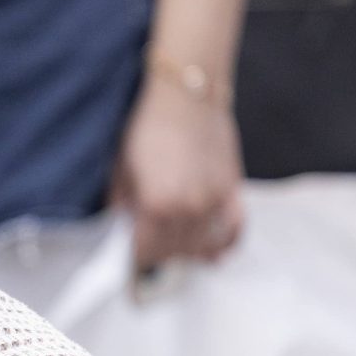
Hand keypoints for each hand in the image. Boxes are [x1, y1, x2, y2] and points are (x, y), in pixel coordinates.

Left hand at [113, 74, 244, 271]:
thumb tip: (121, 231)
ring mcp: (214, 201)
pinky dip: (224, 242)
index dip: (134, 260)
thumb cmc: (146, 127)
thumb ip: (120, 206)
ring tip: (174, 247)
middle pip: (173, 253)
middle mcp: (189, 209)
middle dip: (157, 256)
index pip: (145, 253)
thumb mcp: (120, 169)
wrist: (186, 92)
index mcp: (157, 206)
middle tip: (147, 250)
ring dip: (187, 252)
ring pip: (203, 246)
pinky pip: (234, 229)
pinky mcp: (232, 189)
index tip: (128, 263)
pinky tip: (213, 250)